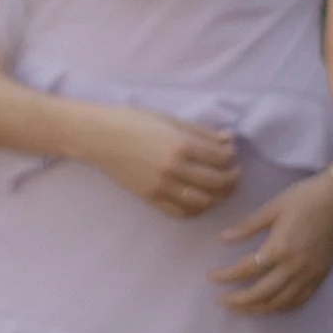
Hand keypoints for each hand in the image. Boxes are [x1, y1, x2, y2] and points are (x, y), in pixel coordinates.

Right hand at [87, 106, 240, 216]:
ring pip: (202, 201)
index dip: (232, 157)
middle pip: (217, 182)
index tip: (232, 155)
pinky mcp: (150, 198)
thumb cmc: (134, 121)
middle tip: (234, 174)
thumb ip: (201, 132)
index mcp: (181, 144)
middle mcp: (174, 168)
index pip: (221, 158)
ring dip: (218, 197)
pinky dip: (196, 210)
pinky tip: (200, 200)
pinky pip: (180, 212)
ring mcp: (162, 186)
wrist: (99, 136)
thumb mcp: (170, 119)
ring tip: (220, 189)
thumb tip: (229, 140)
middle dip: (232, 179)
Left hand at [211, 170, 332, 314]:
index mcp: (280, 247)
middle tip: (221, 300)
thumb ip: (247, 226)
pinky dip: (282, 308)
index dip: (226, 276)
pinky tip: (270, 307)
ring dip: (257, 309)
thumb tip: (222, 239)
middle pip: (261, 293)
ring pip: (280, 303)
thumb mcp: (273, 207)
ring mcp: (310, 274)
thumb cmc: (306, 197)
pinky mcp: (321, 276)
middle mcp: (295, 266)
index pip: (246, 269)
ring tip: (240, 308)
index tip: (212, 277)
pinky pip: (300, 301)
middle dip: (238, 300)